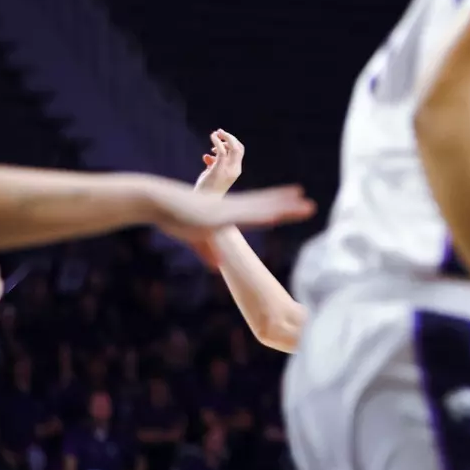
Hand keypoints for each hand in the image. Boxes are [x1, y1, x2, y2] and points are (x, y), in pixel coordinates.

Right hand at [149, 181, 314, 252]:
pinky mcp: (220, 217)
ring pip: (262, 209)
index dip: (278, 204)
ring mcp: (228, 211)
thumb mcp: (195, 238)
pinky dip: (262, 217)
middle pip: (267, 206)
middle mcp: (233, 209)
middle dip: (289, 206)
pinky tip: (277, 216)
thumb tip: (218, 267)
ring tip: (304, 203)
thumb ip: (208, 252)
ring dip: (283, 207)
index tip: (294, 201)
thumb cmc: (173, 217)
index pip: (260, 208)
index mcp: (229, 212)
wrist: (158, 202)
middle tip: (310, 205)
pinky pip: (246, 217)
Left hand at [194, 129, 244, 195]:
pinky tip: (212, 136)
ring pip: (233, 147)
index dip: (232, 142)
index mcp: (236, 170)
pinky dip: (218, 141)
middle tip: (219, 131)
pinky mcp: (219, 168)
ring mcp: (228, 169)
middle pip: (239, 147)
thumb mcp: (212, 175)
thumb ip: (213, 165)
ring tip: (214, 134)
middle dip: (230, 137)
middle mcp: (235, 169)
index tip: (221, 138)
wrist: (204, 202)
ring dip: (224, 137)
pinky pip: (221, 150)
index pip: (239, 151)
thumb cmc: (206, 189)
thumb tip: (207, 156)